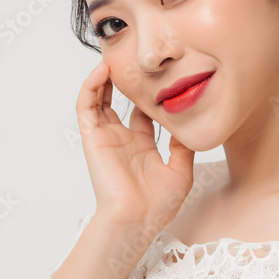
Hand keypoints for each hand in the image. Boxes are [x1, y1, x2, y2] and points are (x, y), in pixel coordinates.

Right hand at [75, 61, 195, 230]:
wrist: (135, 221)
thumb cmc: (156, 206)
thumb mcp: (181, 171)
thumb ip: (184, 147)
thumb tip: (191, 125)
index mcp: (142, 147)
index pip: (142, 113)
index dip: (148, 95)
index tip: (160, 75)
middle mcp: (122, 140)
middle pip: (117, 101)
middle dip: (123, 81)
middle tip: (133, 59)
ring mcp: (106, 138)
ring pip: (99, 99)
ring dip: (104, 78)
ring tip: (114, 56)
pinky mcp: (93, 138)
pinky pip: (86, 106)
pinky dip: (91, 87)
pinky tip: (103, 71)